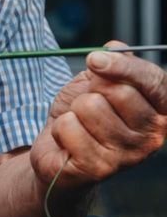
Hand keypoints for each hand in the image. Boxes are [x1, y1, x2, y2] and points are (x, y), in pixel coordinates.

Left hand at [30, 41, 166, 188]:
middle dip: (93, 88)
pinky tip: (69, 139)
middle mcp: (150, 136)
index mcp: (158, 111)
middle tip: (88, 100)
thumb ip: (114, 63)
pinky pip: (70, 127)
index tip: (95, 58)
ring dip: (75, 108)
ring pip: (91, 107)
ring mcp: (126, 156)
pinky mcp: (98, 168)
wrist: (59, 148)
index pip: (154, 82)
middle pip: (121, 92)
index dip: (125, 66)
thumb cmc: (85, 111)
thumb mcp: (100, 80)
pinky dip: (61, 127)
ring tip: (79, 122)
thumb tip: (115, 48)